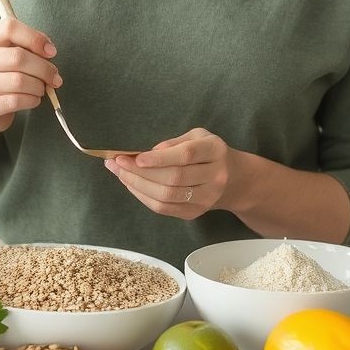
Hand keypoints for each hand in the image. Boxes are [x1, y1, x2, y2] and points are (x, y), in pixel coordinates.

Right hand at [0, 16, 59, 134]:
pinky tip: (33, 98)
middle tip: (54, 75)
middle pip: (18, 57)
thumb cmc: (1, 72)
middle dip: (44, 68)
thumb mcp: (8, 51)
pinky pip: (16, 101)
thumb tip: (48, 49)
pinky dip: (32, 100)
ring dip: (39, 86)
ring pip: (19, 81)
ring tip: (41, 88)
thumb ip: (26, 44)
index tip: (50, 51)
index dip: (35, 38)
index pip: (9, 28)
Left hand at [104, 128, 233, 218]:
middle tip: (116, 163)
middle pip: (173, 179)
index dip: (159, 159)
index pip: (186, 156)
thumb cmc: (207, 152)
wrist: (233, 178)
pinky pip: (164, 208)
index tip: (135, 157)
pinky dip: (143, 197)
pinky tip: (131, 184)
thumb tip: (147, 153)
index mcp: (215, 151)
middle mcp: (215, 176)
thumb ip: (174, 143)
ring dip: (137, 185)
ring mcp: (207, 198)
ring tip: (119, 173)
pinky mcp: (195, 212)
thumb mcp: (196, 136)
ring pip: (166, 196)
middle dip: (140, 172)